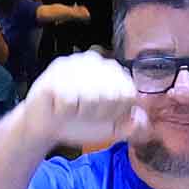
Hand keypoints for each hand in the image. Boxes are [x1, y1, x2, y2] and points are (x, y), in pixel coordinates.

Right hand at [24, 51, 145, 151]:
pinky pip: (69, 100)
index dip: (117, 111)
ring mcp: (73, 64)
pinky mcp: (54, 74)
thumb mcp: (111, 128)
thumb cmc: (80, 123)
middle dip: (99, 113)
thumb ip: (131, 126)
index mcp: (112, 70)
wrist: (45, 127)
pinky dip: (64, 112)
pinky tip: (59, 108)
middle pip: (111, 94)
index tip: (103, 116)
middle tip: (84, 113)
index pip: (128, 92)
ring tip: (73, 110)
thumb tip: (143, 122)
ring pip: (91, 96)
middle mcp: (94, 61)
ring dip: (81, 113)